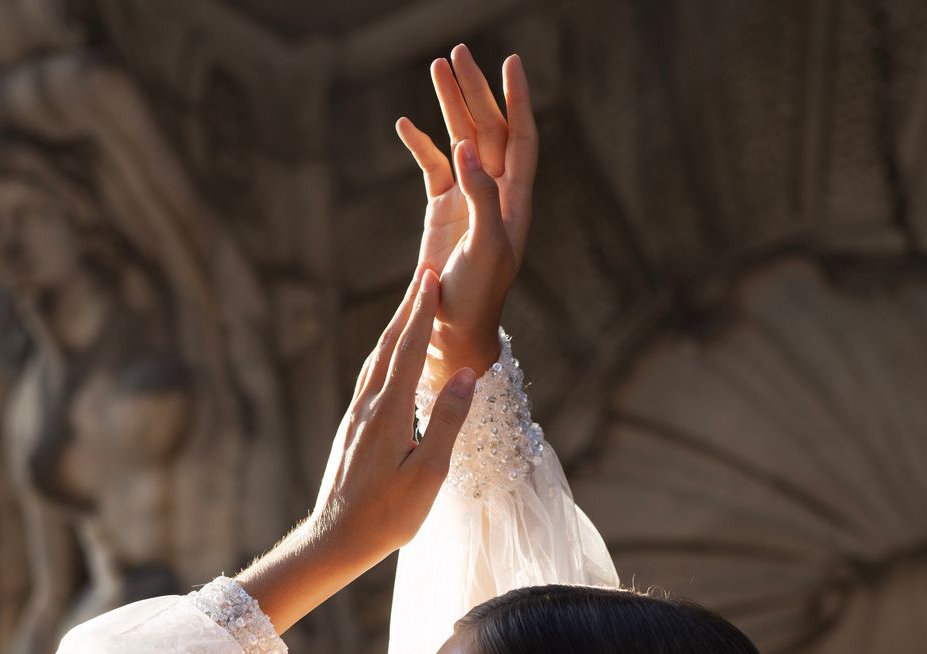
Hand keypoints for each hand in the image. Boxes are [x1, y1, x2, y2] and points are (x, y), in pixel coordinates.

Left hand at [312, 266, 475, 567]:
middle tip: (423, 274)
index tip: (432, 278)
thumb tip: (465, 376)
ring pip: (376, 360)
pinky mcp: (351, 431)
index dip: (422, 312)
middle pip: (389, 345)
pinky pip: (369, 380)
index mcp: (389, 413)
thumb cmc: (387, 515)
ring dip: (394, 329)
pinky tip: (387, 358)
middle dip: (408, 308)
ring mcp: (356, 418)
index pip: (410, 350)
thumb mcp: (428, 474)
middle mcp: (368, 407)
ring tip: (409, 306)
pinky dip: (384, 356)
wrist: (335, 539)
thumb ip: (447, 422)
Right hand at [396, 46, 537, 384]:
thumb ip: (481, 197)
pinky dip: (420, 144)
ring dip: (450, 105)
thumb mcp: (486, 247)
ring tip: (437, 66)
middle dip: (475, 90)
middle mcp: (494, 193)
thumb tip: (467, 147)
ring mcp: (467, 198)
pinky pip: (432, 166)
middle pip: (488, 129)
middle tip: (458, 52)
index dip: (518, 100)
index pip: (521, 138)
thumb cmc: (478, 295)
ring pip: (460, 140)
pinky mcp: (441, 210)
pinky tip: (404, 123)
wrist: (452, 327)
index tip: (512, 62)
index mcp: (514, 200)